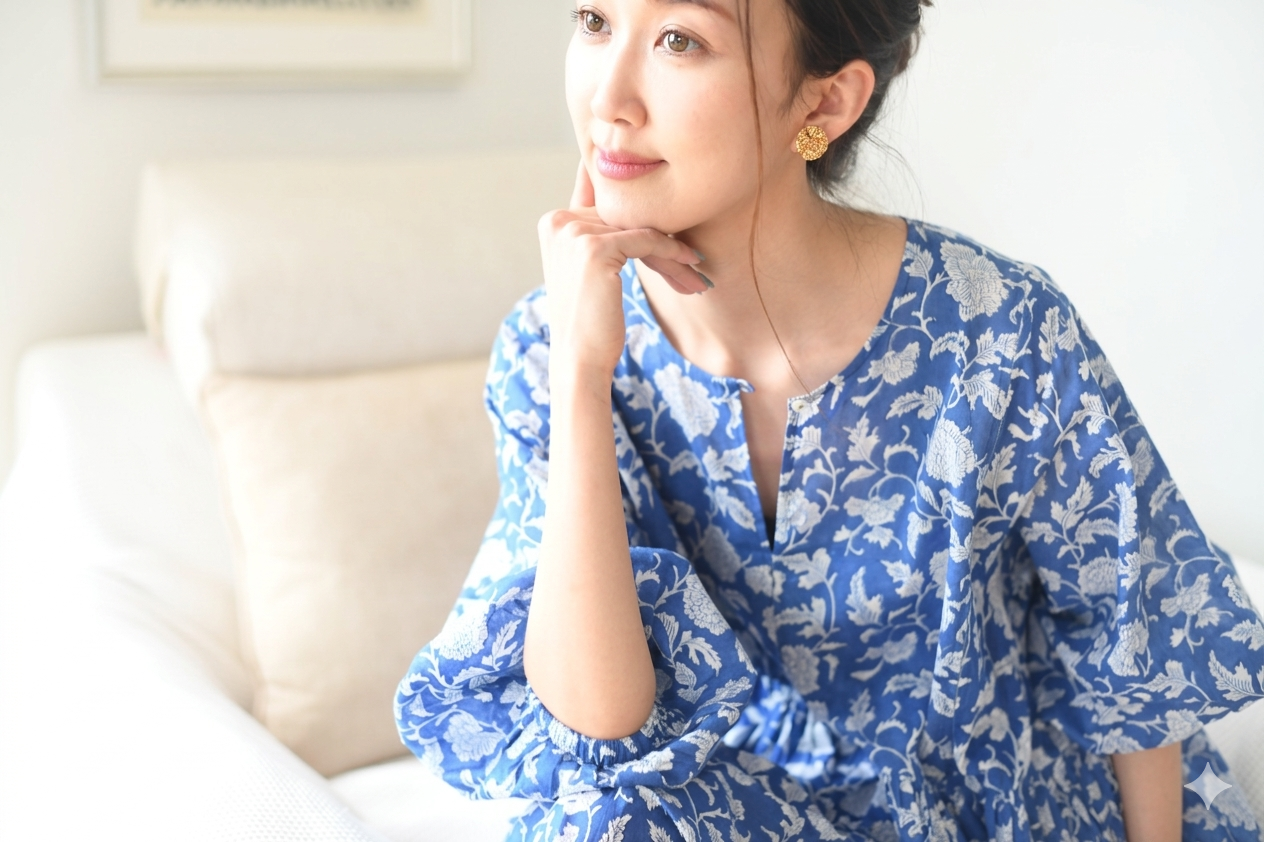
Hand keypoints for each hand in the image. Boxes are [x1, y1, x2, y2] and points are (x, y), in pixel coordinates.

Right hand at [537, 161, 708, 377]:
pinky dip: (672, 252)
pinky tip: (691, 264)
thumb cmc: (590, 320)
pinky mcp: (594, 247)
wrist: (580, 358)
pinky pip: (646, 240)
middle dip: (663, 242)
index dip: (646, 223)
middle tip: (693, 262)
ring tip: (695, 274)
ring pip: (640, 230)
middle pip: (626, 220)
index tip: (676, 241)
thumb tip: (643, 209)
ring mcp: (573, 232)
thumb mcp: (590, 268)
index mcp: (555, 222)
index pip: (611, 210)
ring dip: (673, 252)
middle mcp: (558, 221)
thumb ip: (602, 235)